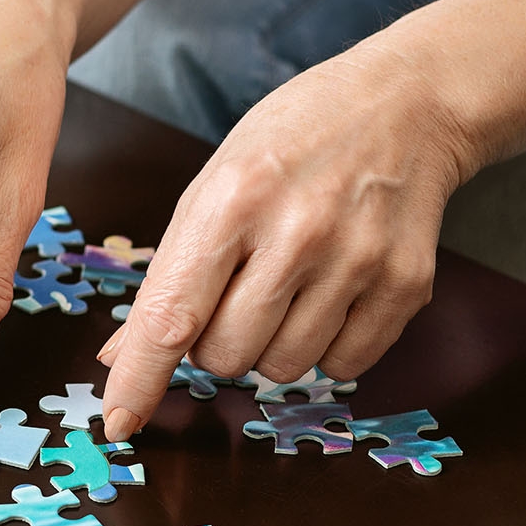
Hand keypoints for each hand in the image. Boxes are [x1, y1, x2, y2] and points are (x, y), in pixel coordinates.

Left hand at [98, 45, 476, 440]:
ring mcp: (357, 260)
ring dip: (270, 348)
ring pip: (281, 369)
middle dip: (214, 344)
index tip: (120, 420)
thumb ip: (170, 273)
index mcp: (232, 200)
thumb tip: (119, 355)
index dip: (141, 376)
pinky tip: (330, 295)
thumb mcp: (214, 185)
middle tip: (235, 294)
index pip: (172, 315)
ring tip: (286, 288)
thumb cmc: (293, 143)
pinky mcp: (406, 283)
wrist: (405, 105)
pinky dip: (326, 348)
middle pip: (225, 356)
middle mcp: (296, 233)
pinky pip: (345, 366)